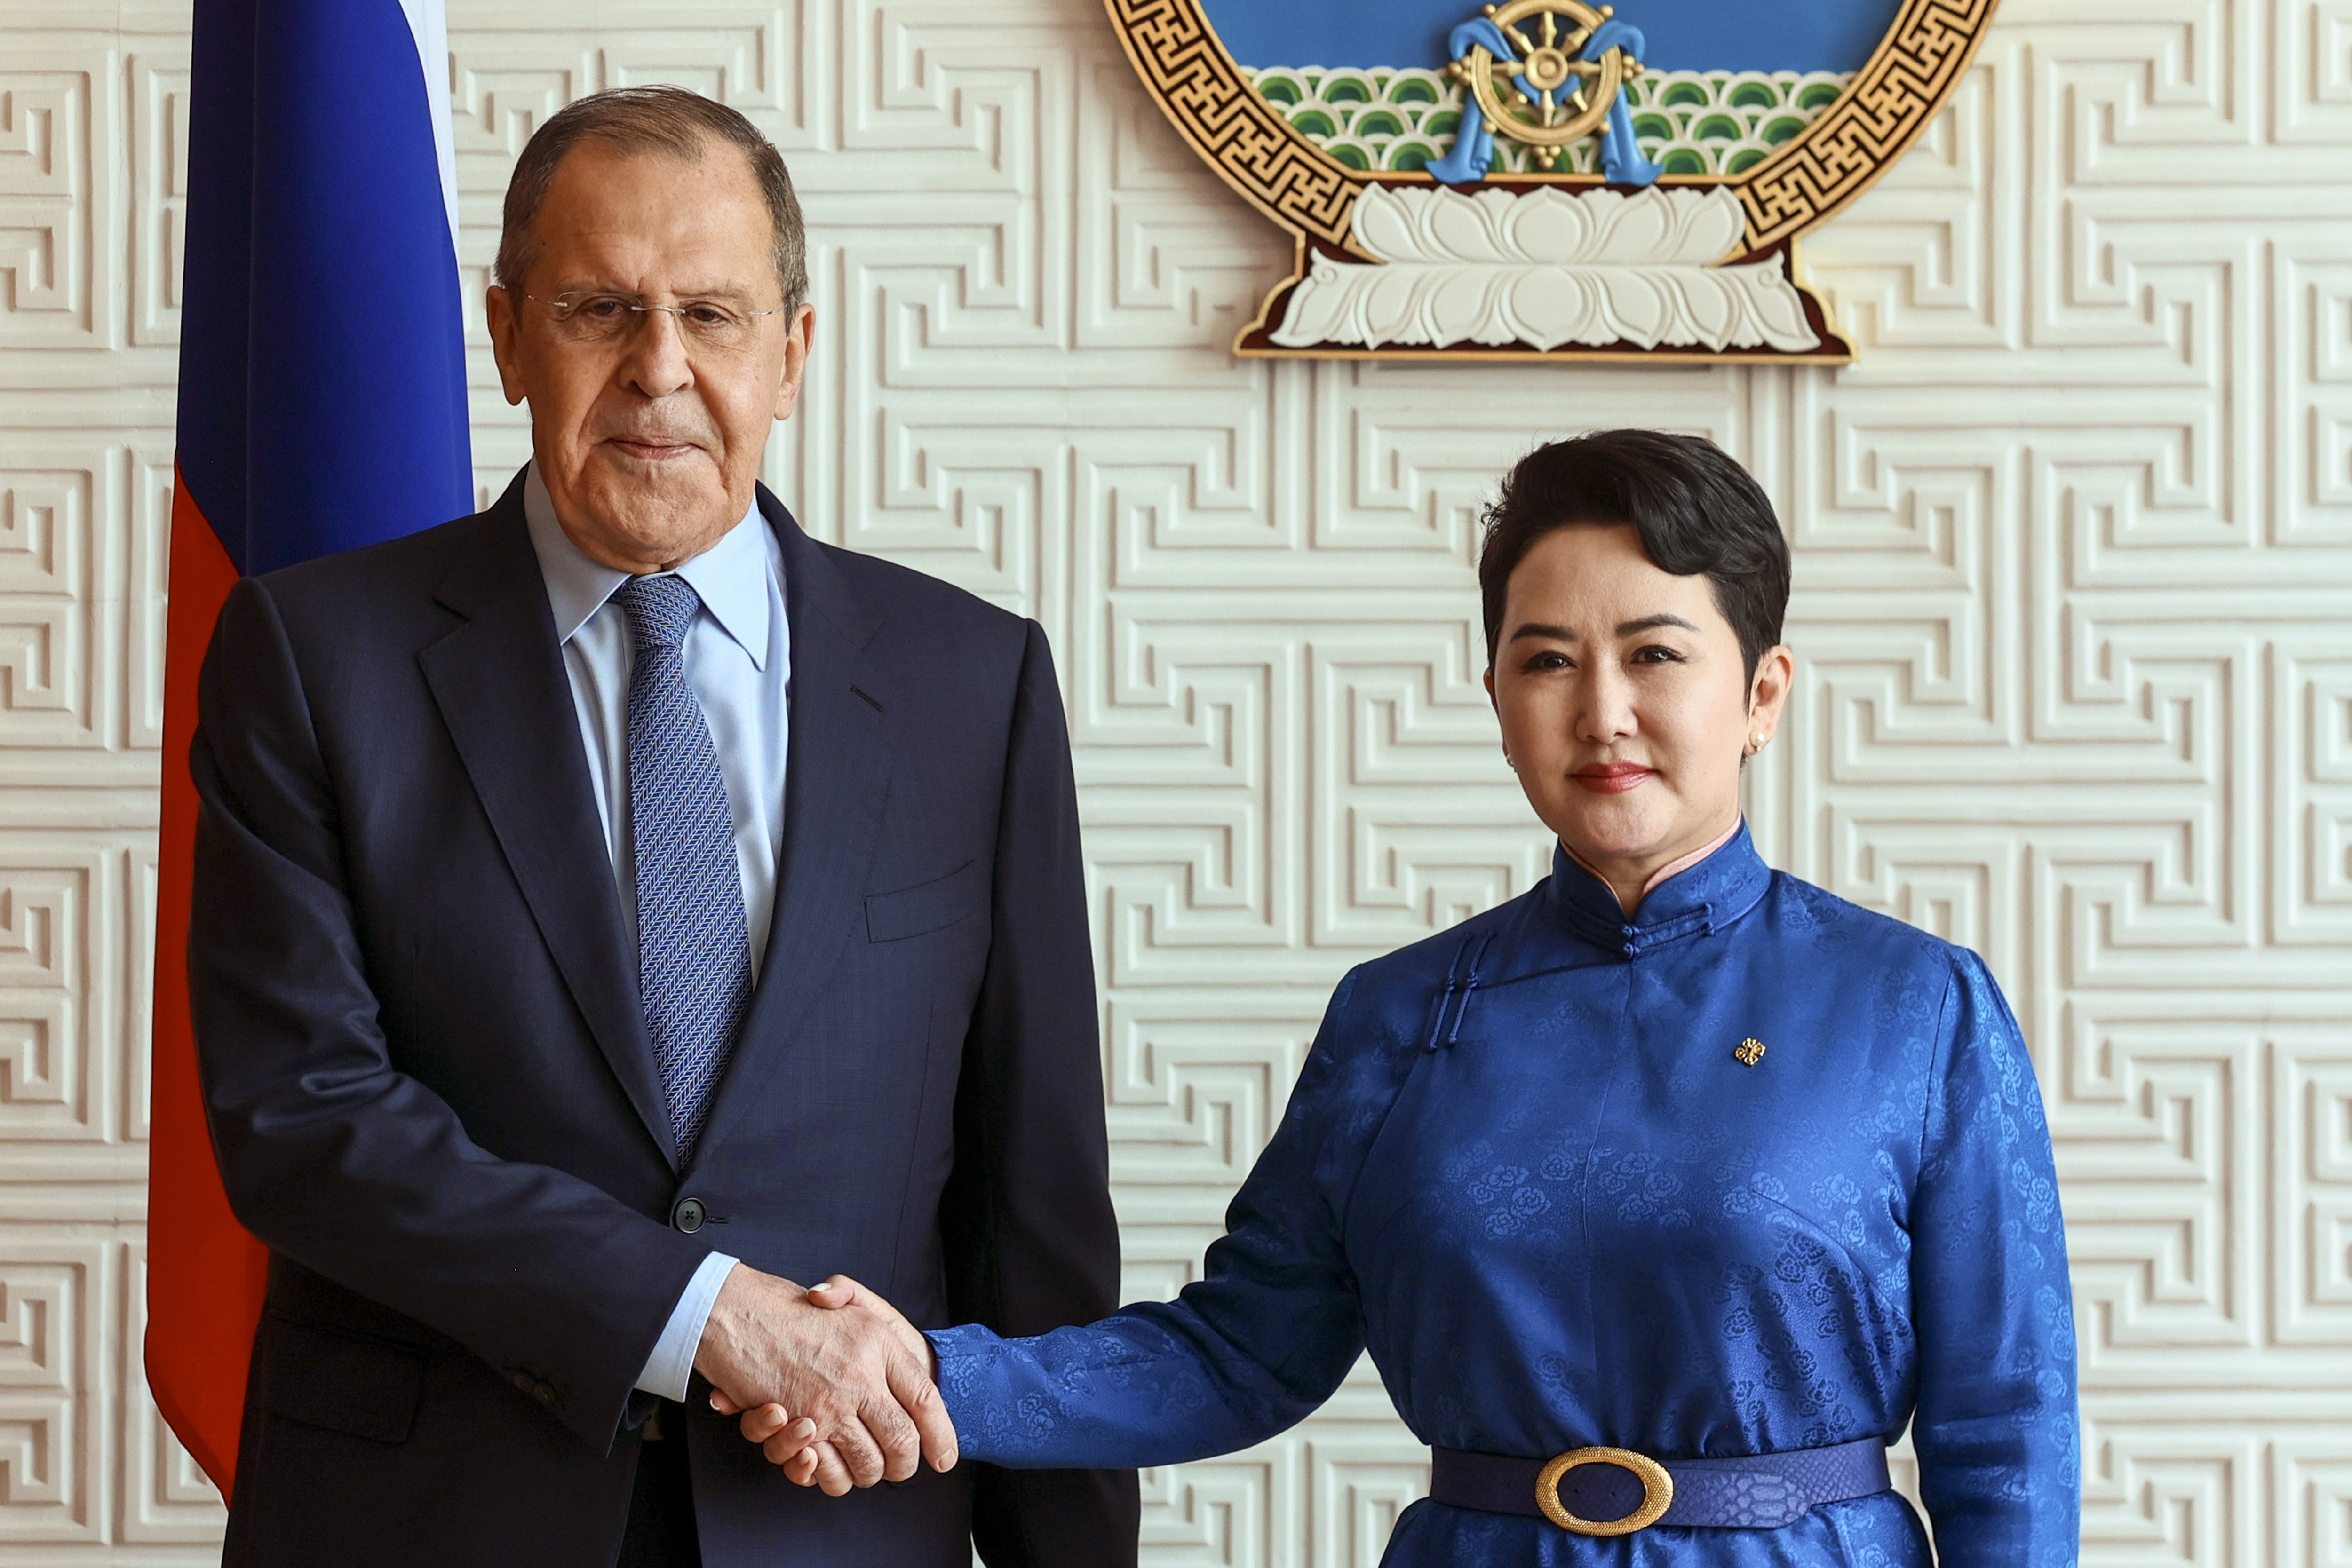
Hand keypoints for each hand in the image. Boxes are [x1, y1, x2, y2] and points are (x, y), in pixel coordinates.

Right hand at [694, 1267, 955, 1493]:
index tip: (943, 1458)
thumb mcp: (848, 1300)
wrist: (738, 1312)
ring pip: (866, 1464)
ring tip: (862, 1463)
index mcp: (880, 1343)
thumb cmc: (795, 1311)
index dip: (941, 1435)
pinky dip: (824, 1474)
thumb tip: (892, 1364)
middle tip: (897, 1468)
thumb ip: (885, 1324)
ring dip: (865, 1473)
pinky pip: (823, 1470)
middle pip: (902, 1442)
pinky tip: (818, 1460)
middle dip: (903, 1466)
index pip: (926, 1399)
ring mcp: (830, 1404)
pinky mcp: (799, 1425)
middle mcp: (861, 1376)